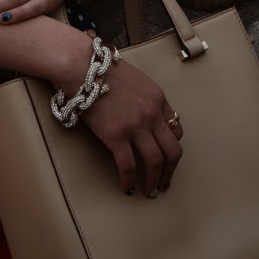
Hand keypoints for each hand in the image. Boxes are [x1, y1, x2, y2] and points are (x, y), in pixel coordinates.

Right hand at [80, 59, 183, 195]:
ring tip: (149, 191)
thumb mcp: (136, 80)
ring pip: (155, 162)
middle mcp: (152, 114)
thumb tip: (145, 116)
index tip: (167, 156)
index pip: (176, 129)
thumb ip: (146, 99)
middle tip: (165, 182)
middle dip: (170, 170)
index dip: (172, 145)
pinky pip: (128, 166)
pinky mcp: (116, 136)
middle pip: (172, 150)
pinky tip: (126, 188)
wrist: (83, 67)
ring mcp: (135, 126)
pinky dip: (129, 181)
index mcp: (158, 99)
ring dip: (154, 181)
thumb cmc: (103, 70)